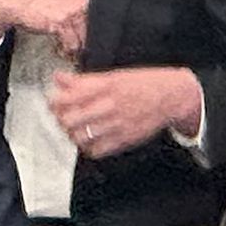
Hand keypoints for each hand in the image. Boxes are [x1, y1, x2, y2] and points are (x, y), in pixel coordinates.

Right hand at [0, 0, 90, 55]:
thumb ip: (83, 9)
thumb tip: (98, 28)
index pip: (105, 21)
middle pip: (96, 33)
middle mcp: (83, 0)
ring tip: (63, 45)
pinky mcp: (62, 22)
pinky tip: (57, 45)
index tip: (88, 40)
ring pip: (85, 41)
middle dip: (85, 43)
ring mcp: (74, 10)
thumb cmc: (39, 1)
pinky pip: (72, 46)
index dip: (96, 34)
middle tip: (73, 45)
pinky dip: (64, 50)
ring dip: (74, 48)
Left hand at [50, 66, 203, 159]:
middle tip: (63, 117)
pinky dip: (88, 148)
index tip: (54, 102)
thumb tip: (59, 78)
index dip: (55, 102)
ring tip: (75, 130)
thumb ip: (84, 80)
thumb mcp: (113, 75)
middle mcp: (110, 105)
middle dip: (61, 120)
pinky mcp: (125, 139)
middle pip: (71, 119)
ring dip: (73, 134)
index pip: (69, 97)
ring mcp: (118, 124)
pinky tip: (90, 141)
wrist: (172, 96)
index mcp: (106, 85)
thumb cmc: (142, 83)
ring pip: (81, 136)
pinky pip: (97, 150)